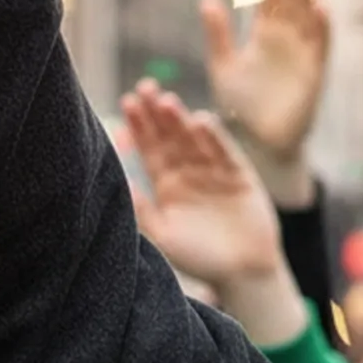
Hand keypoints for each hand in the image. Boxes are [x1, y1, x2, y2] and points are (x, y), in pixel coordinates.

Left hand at [121, 80, 283, 289]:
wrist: (243, 274)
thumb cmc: (200, 259)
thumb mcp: (163, 235)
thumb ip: (142, 209)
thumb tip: (118, 182)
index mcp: (168, 186)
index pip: (149, 150)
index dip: (138, 127)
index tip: (126, 105)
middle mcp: (190, 174)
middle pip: (170, 137)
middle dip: (156, 114)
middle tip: (143, 88)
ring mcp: (216, 173)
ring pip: (195, 140)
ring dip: (181, 120)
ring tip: (166, 101)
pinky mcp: (241, 176)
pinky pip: (225, 152)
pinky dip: (215, 137)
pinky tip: (201, 121)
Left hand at [199, 0, 329, 177]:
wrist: (259, 141)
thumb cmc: (242, 106)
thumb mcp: (223, 65)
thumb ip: (218, 34)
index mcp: (264, 34)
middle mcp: (286, 39)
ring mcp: (302, 54)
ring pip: (307, 14)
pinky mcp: (314, 74)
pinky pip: (320, 46)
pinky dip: (321, 27)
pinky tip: (320, 7)